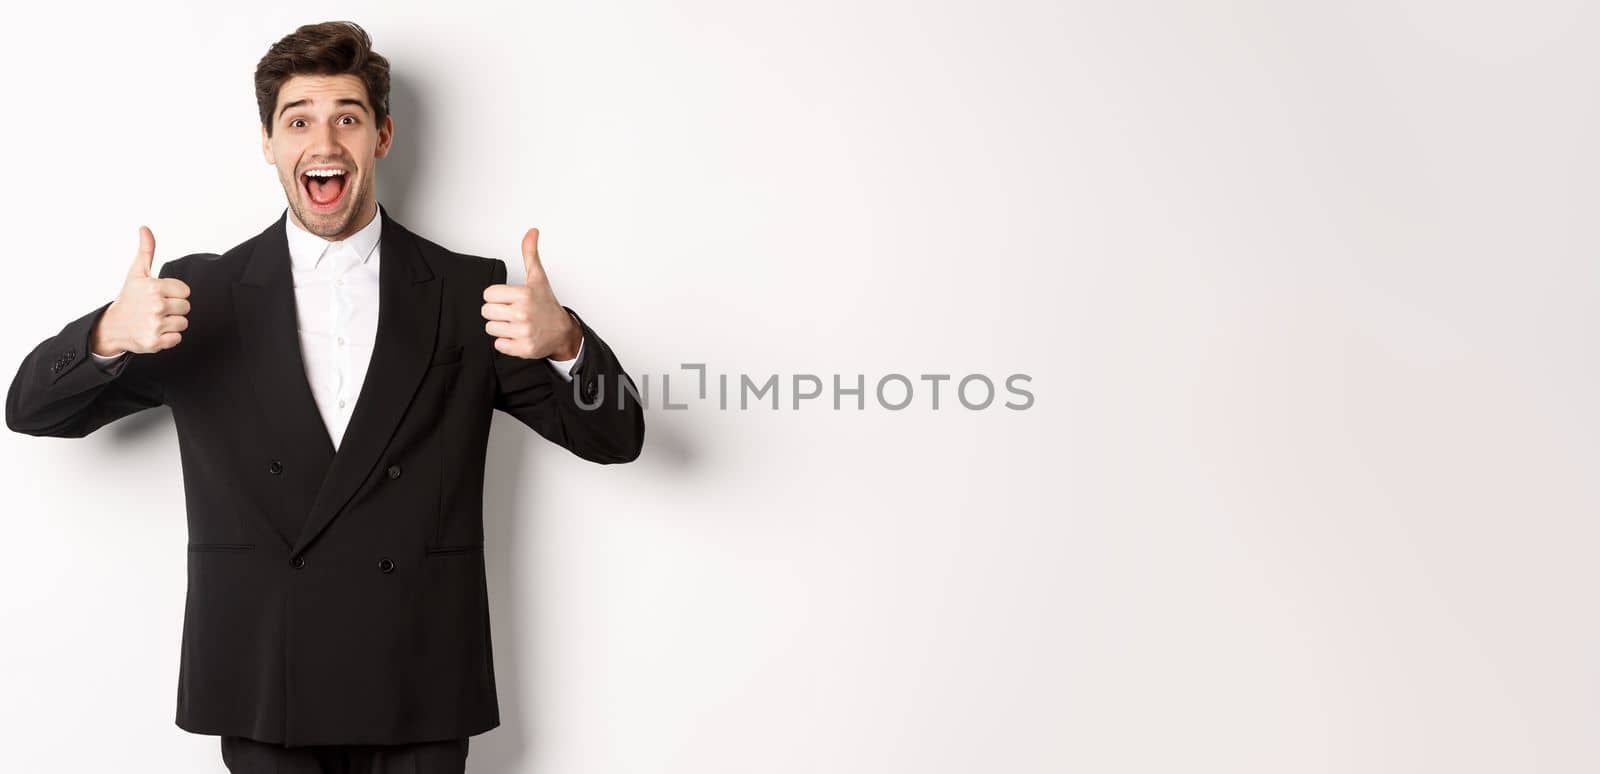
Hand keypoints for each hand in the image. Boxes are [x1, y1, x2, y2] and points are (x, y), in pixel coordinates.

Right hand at [91, 226, 190, 355]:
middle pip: (186, 307)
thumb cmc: (129, 298)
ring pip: (183, 323)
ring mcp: (155, 325)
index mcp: (153, 287)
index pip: (185, 291)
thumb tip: (145, 228)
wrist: (112, 327)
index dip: (174, 294)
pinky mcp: (155, 342)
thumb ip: (146, 251)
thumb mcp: (137, 273)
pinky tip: (154, 332)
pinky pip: (177, 339)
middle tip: (155, 309)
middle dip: (173, 308)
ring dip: (171, 323)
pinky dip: (168, 338)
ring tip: (154, 320)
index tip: (159, 295)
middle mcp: (155, 305)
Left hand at [482, 227, 581, 359]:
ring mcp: (523, 332)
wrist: (562, 332)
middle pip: (486, 312)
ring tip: (516, 324)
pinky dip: (506, 343)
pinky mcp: (523, 349)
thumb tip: (532, 231)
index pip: (488, 294)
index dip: (497, 297)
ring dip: (501, 327)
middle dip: (497, 312)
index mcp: (523, 294)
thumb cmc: (546, 304)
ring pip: (490, 328)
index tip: (509, 299)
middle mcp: (523, 313)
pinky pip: (498, 345)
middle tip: (512, 313)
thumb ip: (530, 253)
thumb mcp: (538, 278)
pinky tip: (518, 336)